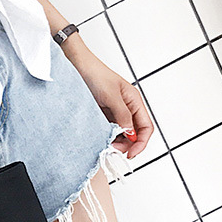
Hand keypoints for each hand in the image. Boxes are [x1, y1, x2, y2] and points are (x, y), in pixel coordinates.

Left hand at [62, 41, 153, 158]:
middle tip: (113, 150)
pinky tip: (99, 138)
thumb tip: (130, 134)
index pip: (146, 127)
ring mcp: (114, 113)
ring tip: (105, 145)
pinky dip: (106, 137)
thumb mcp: (111, 96)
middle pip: (134, 134)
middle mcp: (127, 108)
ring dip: (115, 142)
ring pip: (121, 135)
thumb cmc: (95, 74)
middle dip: (127, 145)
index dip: (141, 143)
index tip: (130, 154)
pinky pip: (108, 131)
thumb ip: (122, 116)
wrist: (76, 67)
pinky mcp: (102, 115)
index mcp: (134, 101)